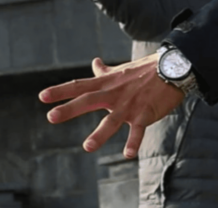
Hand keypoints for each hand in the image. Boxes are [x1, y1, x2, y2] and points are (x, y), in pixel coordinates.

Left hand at [39, 54, 183, 158]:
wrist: (174, 67)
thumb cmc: (147, 70)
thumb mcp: (122, 69)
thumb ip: (105, 70)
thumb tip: (94, 62)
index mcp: (108, 83)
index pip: (80, 86)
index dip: (60, 91)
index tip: (42, 97)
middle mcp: (115, 94)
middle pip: (89, 100)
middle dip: (70, 109)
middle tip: (51, 117)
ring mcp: (130, 104)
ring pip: (112, 120)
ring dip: (100, 134)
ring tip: (87, 147)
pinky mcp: (145, 113)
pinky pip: (138, 130)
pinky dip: (134, 142)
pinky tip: (128, 154)